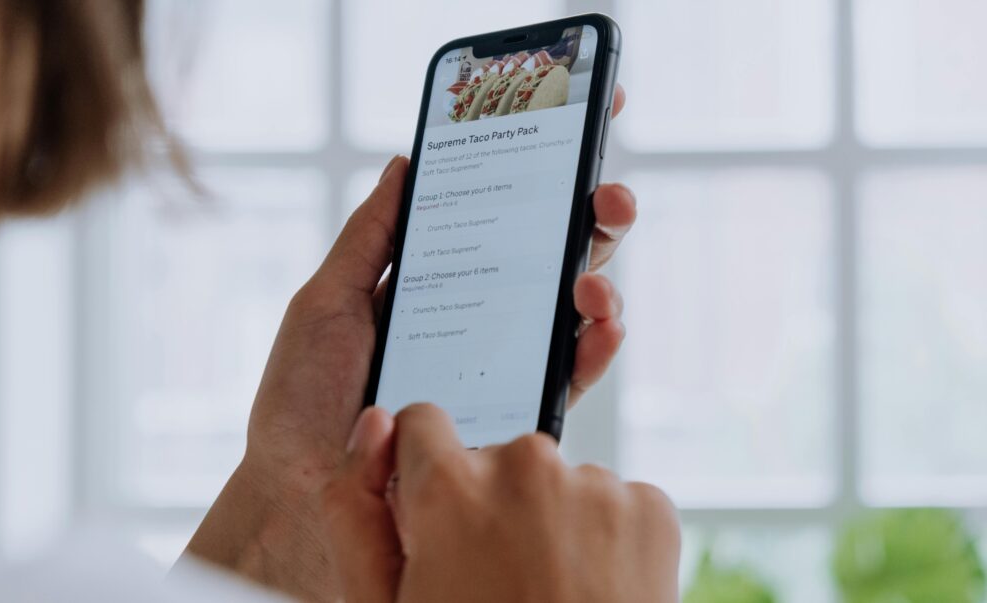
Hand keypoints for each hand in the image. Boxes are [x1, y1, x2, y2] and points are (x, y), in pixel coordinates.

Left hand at [181, 87, 635, 598]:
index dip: (545, 163)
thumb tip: (406, 159)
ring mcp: (501, 359)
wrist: (300, 486)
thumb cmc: (303, 395)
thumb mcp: (327, 298)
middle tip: (604, 189)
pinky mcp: (514, 409)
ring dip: (600, 274)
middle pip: (552, 251)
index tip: (583, 107)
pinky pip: (571, 373)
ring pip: (573, 306)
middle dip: (592, 210)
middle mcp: (480, 312)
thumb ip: (371, 235)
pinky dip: (597, 343)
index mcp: (439, 276)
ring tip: (590, 264)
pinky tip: (599, 320)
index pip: (501, 210)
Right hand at [324, 405, 680, 602]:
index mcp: (451, 489)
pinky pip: (612, 502)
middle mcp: (525, 466)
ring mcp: (596, 485)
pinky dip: (604, 538)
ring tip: (550, 595)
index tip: (439, 517)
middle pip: (494, 458)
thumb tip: (373, 424)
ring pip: (557, 482)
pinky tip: (592, 591)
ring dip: (551, 523)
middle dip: (492, 506)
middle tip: (499, 584)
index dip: (423, 470)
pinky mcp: (650, 508)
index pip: (420, 421)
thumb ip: (355, 509)